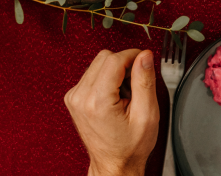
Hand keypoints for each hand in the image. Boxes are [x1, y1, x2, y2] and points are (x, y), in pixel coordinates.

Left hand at [65, 49, 158, 175]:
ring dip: (115, 72)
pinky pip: (91, 73)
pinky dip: (106, 79)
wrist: (113, 165)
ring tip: (125, 95)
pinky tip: (114, 97)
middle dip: (124, 65)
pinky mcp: (73, 96)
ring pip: (97, 63)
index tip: (144, 61)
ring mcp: (74, 96)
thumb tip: (144, 56)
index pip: (114, 59)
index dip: (133, 56)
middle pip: (104, 57)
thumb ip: (145, 81)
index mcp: (97, 101)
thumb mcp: (147, 115)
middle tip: (135, 86)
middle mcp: (80, 96)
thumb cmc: (129, 148)